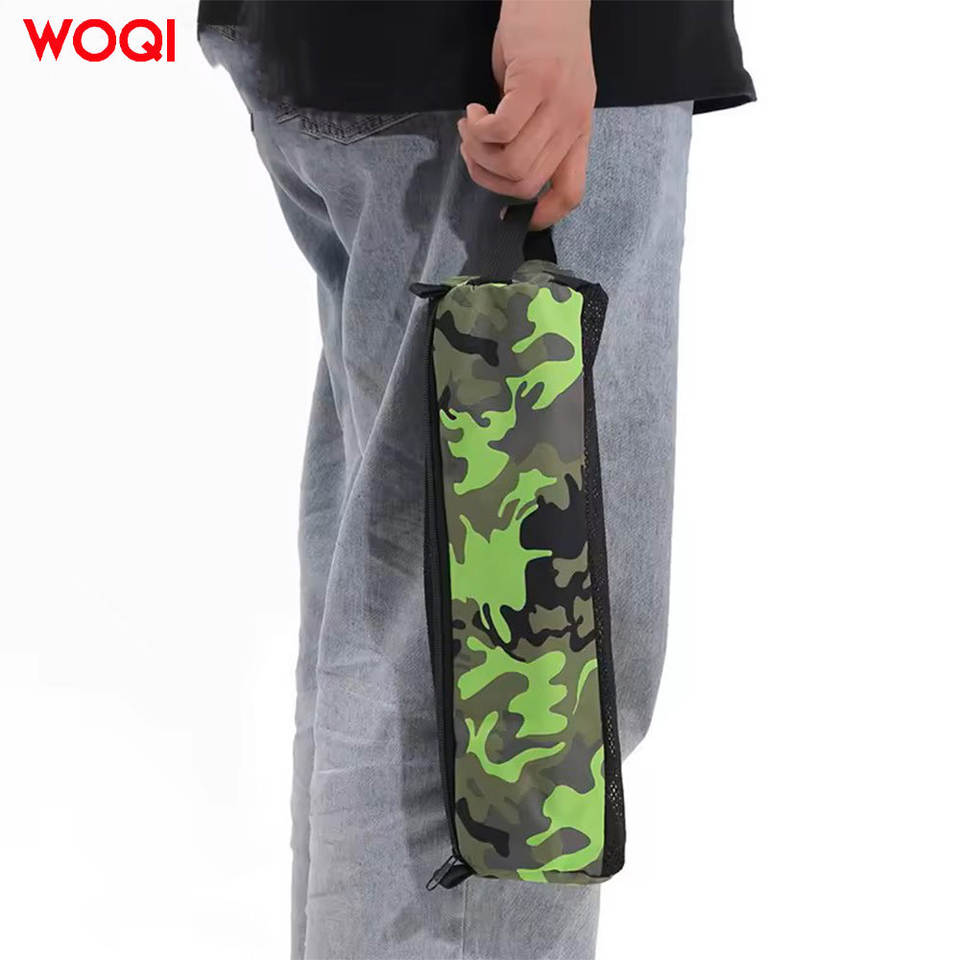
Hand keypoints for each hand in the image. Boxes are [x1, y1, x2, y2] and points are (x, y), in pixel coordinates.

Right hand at [458, 0, 595, 229]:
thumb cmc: (542, 41)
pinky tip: (473, 110)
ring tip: (470, 128)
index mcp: (578, 132)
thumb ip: (533, 133)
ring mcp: (557, 104)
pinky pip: (500, 130)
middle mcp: (572, 123)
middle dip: (487, 178)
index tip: (510, 216)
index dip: (541, 216)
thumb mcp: (548, 97)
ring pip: (511, 163)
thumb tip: (502, 169)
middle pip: (527, 185)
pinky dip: (477, 129)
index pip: (570, 192)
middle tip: (472, 150)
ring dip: (478, 153)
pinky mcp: (536, 83)